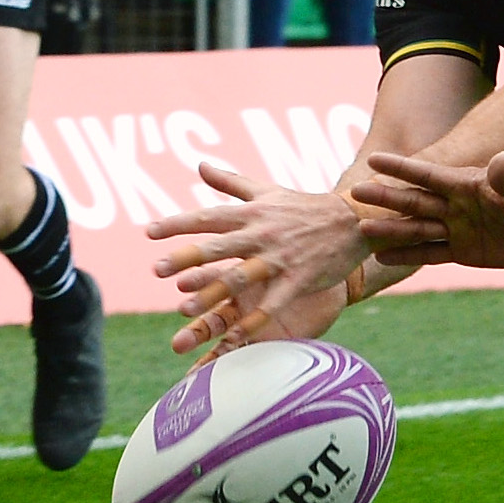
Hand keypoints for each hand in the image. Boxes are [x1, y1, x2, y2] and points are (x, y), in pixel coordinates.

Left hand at [147, 160, 373, 353]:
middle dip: (187, 258)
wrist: (354, 221)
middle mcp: (262, 234)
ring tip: (183, 306)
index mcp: (252, 213)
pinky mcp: (299, 279)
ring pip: (241, 275)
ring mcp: (281, 258)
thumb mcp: (268, 190)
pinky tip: (235, 337)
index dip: (178, 224)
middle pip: (219, 246)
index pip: (208, 217)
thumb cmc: (305, 206)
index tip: (149, 233)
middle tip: (157, 269)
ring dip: (212, 291)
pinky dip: (255, 319)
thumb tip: (199, 165)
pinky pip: (274, 302)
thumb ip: (231, 182)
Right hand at [350, 148, 503, 268]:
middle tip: (354, 194)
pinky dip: (407, 255)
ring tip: (361, 232)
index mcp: (466, 184)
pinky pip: (429, 253)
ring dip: (390, 230)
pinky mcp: (462, 250)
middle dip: (385, 198)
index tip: (373, 159)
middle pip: (413, 201)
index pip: (427, 174)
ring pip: (416, 228)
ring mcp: (456, 228)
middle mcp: (455, 205)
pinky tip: (382, 257)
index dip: (401, 167)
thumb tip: (500, 160)